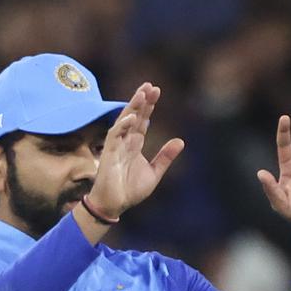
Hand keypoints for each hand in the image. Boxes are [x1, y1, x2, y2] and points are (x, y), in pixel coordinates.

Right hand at [87, 83, 185, 217]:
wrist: (114, 205)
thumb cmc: (130, 190)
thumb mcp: (154, 172)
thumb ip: (165, 157)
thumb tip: (180, 141)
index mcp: (135, 145)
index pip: (142, 121)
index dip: (149, 106)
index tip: (156, 91)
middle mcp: (125, 142)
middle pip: (134, 116)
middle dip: (141, 101)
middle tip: (150, 86)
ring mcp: (116, 146)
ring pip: (124, 121)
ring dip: (132, 108)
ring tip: (142, 94)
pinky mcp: (109, 154)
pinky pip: (114, 136)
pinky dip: (122, 126)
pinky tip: (132, 117)